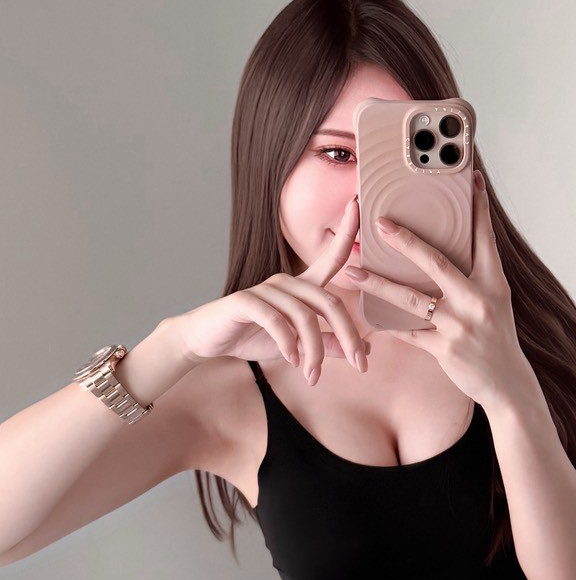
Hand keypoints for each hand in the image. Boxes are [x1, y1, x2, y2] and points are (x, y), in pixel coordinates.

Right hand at [172, 195, 370, 382]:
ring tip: (313, 375)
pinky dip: (288, 343)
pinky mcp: (245, 301)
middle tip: (359, 364)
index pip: (330, 258)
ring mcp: (265, 289)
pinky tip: (292, 360)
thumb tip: (365, 349)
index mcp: (300, 288)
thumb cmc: (251, 337)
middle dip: (348, 336)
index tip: (359, 204)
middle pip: (329, 302)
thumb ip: (327, 345)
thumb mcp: (297, 347)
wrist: (206, 341)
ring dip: (314, 351)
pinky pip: (276, 320)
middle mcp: (286, 283)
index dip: (346, 232)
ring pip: (305, 317)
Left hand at [342, 172, 528, 405]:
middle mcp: (478, 300)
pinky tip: (365, 314)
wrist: (508, 384)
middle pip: (438, 263)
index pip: (484, 238)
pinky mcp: (445, 349)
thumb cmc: (497, 337)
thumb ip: (474, 277)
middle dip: (406, 242)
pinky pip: (408, 332)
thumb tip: (445, 249)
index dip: (478, 208)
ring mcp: (460, 325)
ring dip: (378, 284)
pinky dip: (386, 323)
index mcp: (494, 283)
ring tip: (352, 271)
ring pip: (411, 299)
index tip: (470, 178)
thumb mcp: (495, 301)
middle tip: (379, 224)